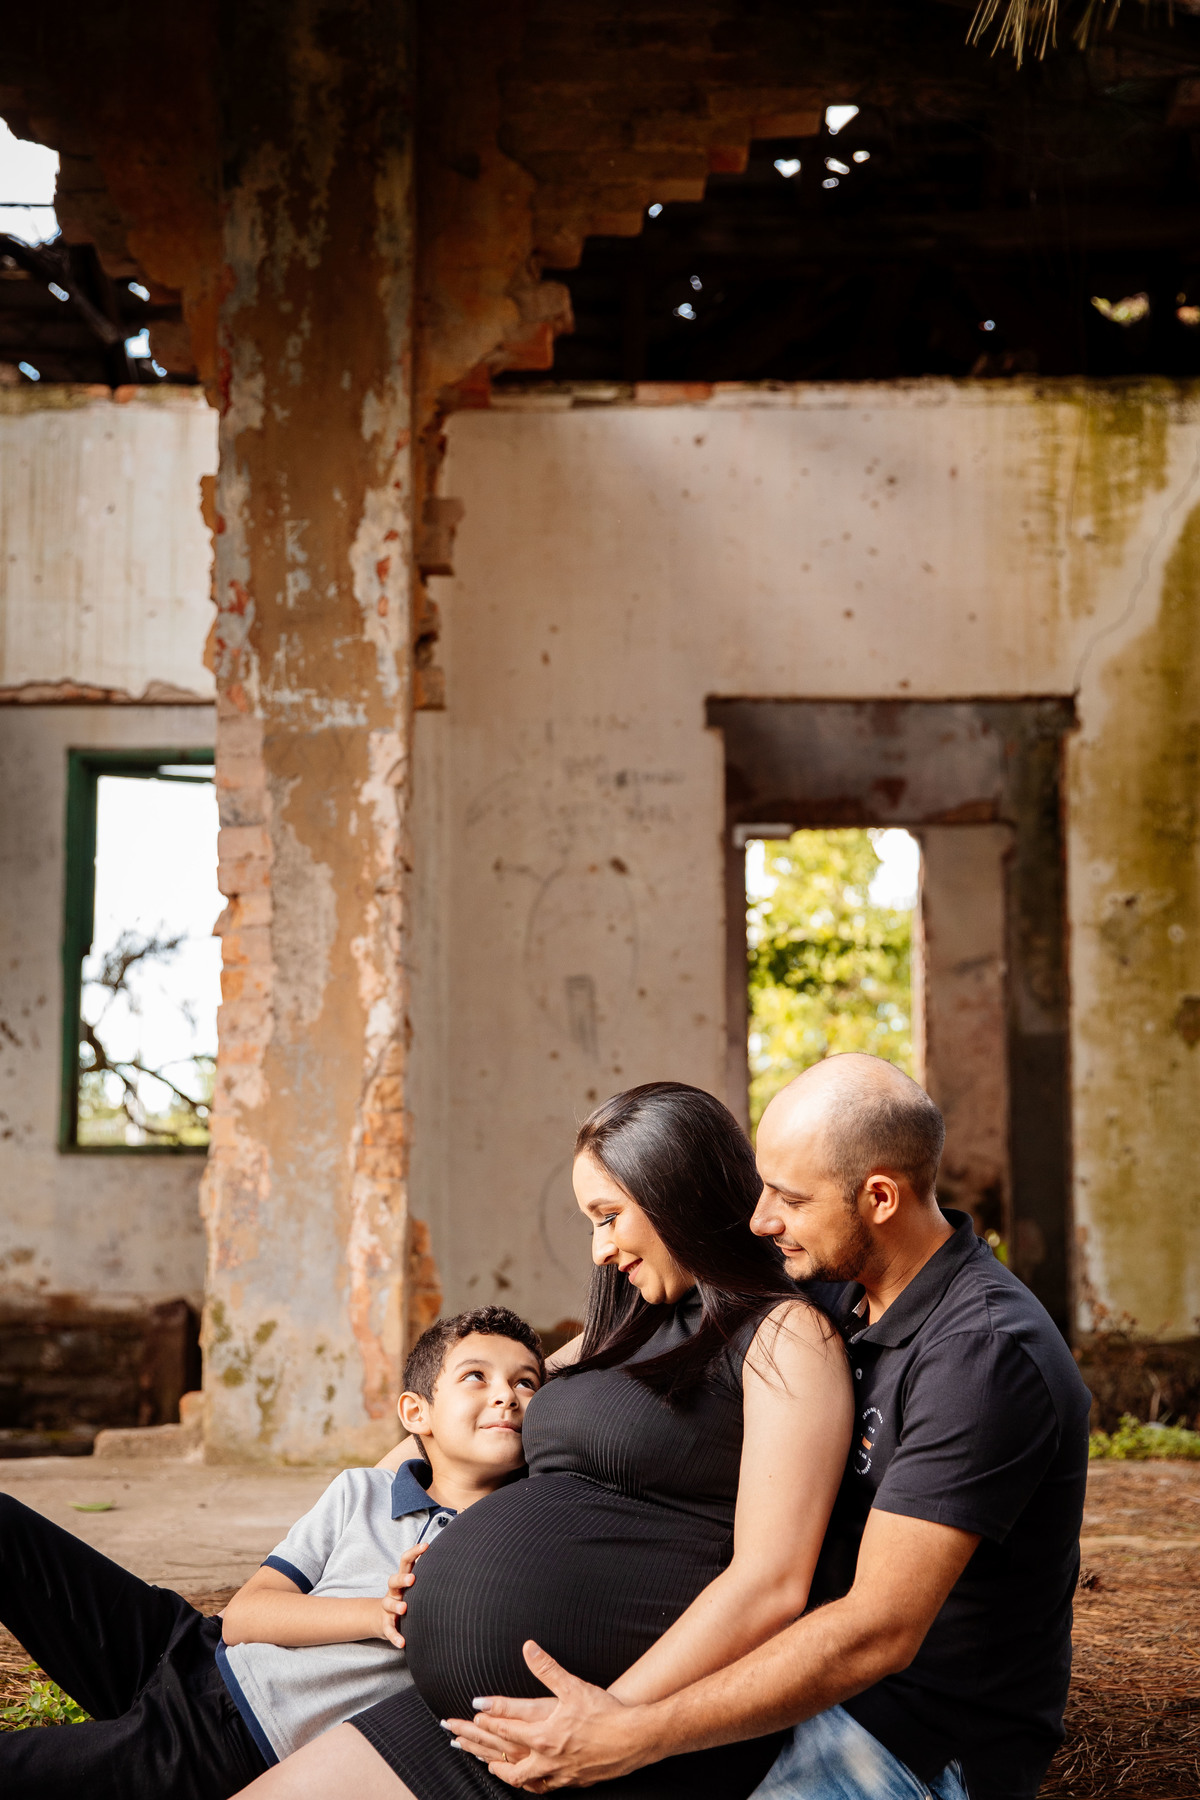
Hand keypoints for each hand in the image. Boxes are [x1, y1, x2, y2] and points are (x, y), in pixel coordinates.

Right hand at [380, 1540, 428, 1647]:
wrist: (381, 1620)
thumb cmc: (404, 1600)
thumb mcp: (413, 1588)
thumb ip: (428, 1578)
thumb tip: (457, 1565)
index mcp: (402, 1580)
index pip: (405, 1561)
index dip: (414, 1552)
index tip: (426, 1545)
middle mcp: (394, 1592)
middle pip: (393, 1580)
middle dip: (402, 1579)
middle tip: (412, 1579)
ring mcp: (388, 1608)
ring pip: (388, 1603)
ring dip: (396, 1606)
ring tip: (404, 1609)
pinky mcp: (385, 1624)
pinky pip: (389, 1630)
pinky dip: (395, 1636)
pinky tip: (402, 1643)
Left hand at [444, 1641, 651, 1790]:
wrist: (633, 1739)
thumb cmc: (604, 1713)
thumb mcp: (573, 1686)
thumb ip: (547, 1668)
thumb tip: (528, 1648)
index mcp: (543, 1735)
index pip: (507, 1730)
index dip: (489, 1723)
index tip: (473, 1719)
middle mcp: (547, 1759)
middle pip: (509, 1765)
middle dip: (488, 1755)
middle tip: (472, 1751)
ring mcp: (560, 1774)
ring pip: (527, 1781)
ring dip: (508, 1774)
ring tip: (495, 1769)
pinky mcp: (574, 1781)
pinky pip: (547, 1788)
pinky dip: (535, 1784)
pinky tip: (535, 1782)